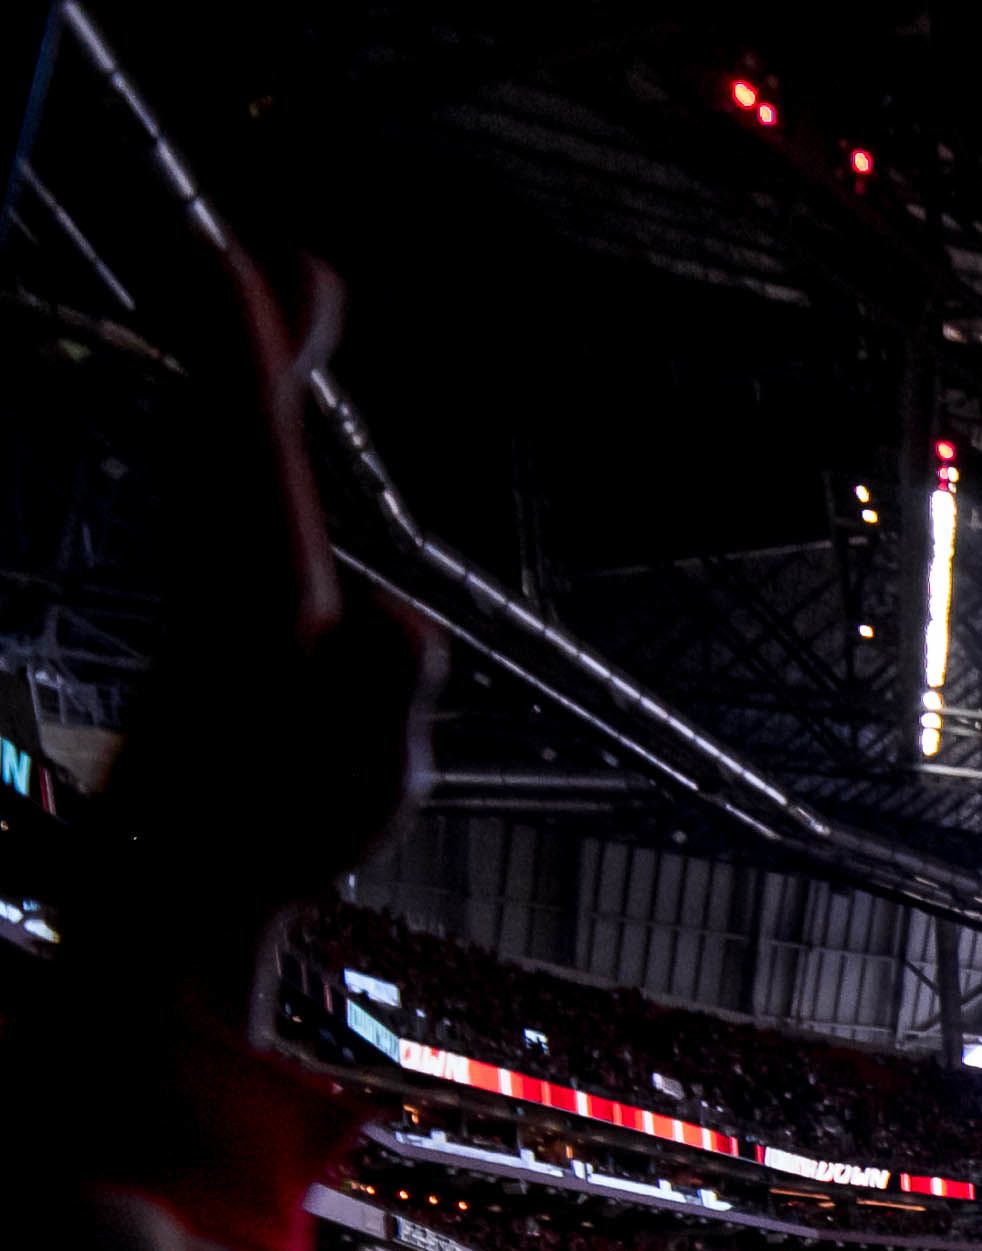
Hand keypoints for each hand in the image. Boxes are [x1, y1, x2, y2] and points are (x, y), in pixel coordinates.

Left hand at [82, 250, 442, 989]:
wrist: (188, 875)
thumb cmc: (277, 829)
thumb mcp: (352, 784)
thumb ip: (380, 701)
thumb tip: (399, 620)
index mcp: (261, 603)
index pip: (254, 462)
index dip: (252, 362)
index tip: (241, 260)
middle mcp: (232, 574)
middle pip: (234, 429)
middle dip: (255, 333)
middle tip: (289, 250)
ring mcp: (227, 582)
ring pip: (228, 447)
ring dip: (248, 358)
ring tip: (283, 281)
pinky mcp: (234, 600)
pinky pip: (240, 476)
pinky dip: (249, 409)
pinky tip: (272, 386)